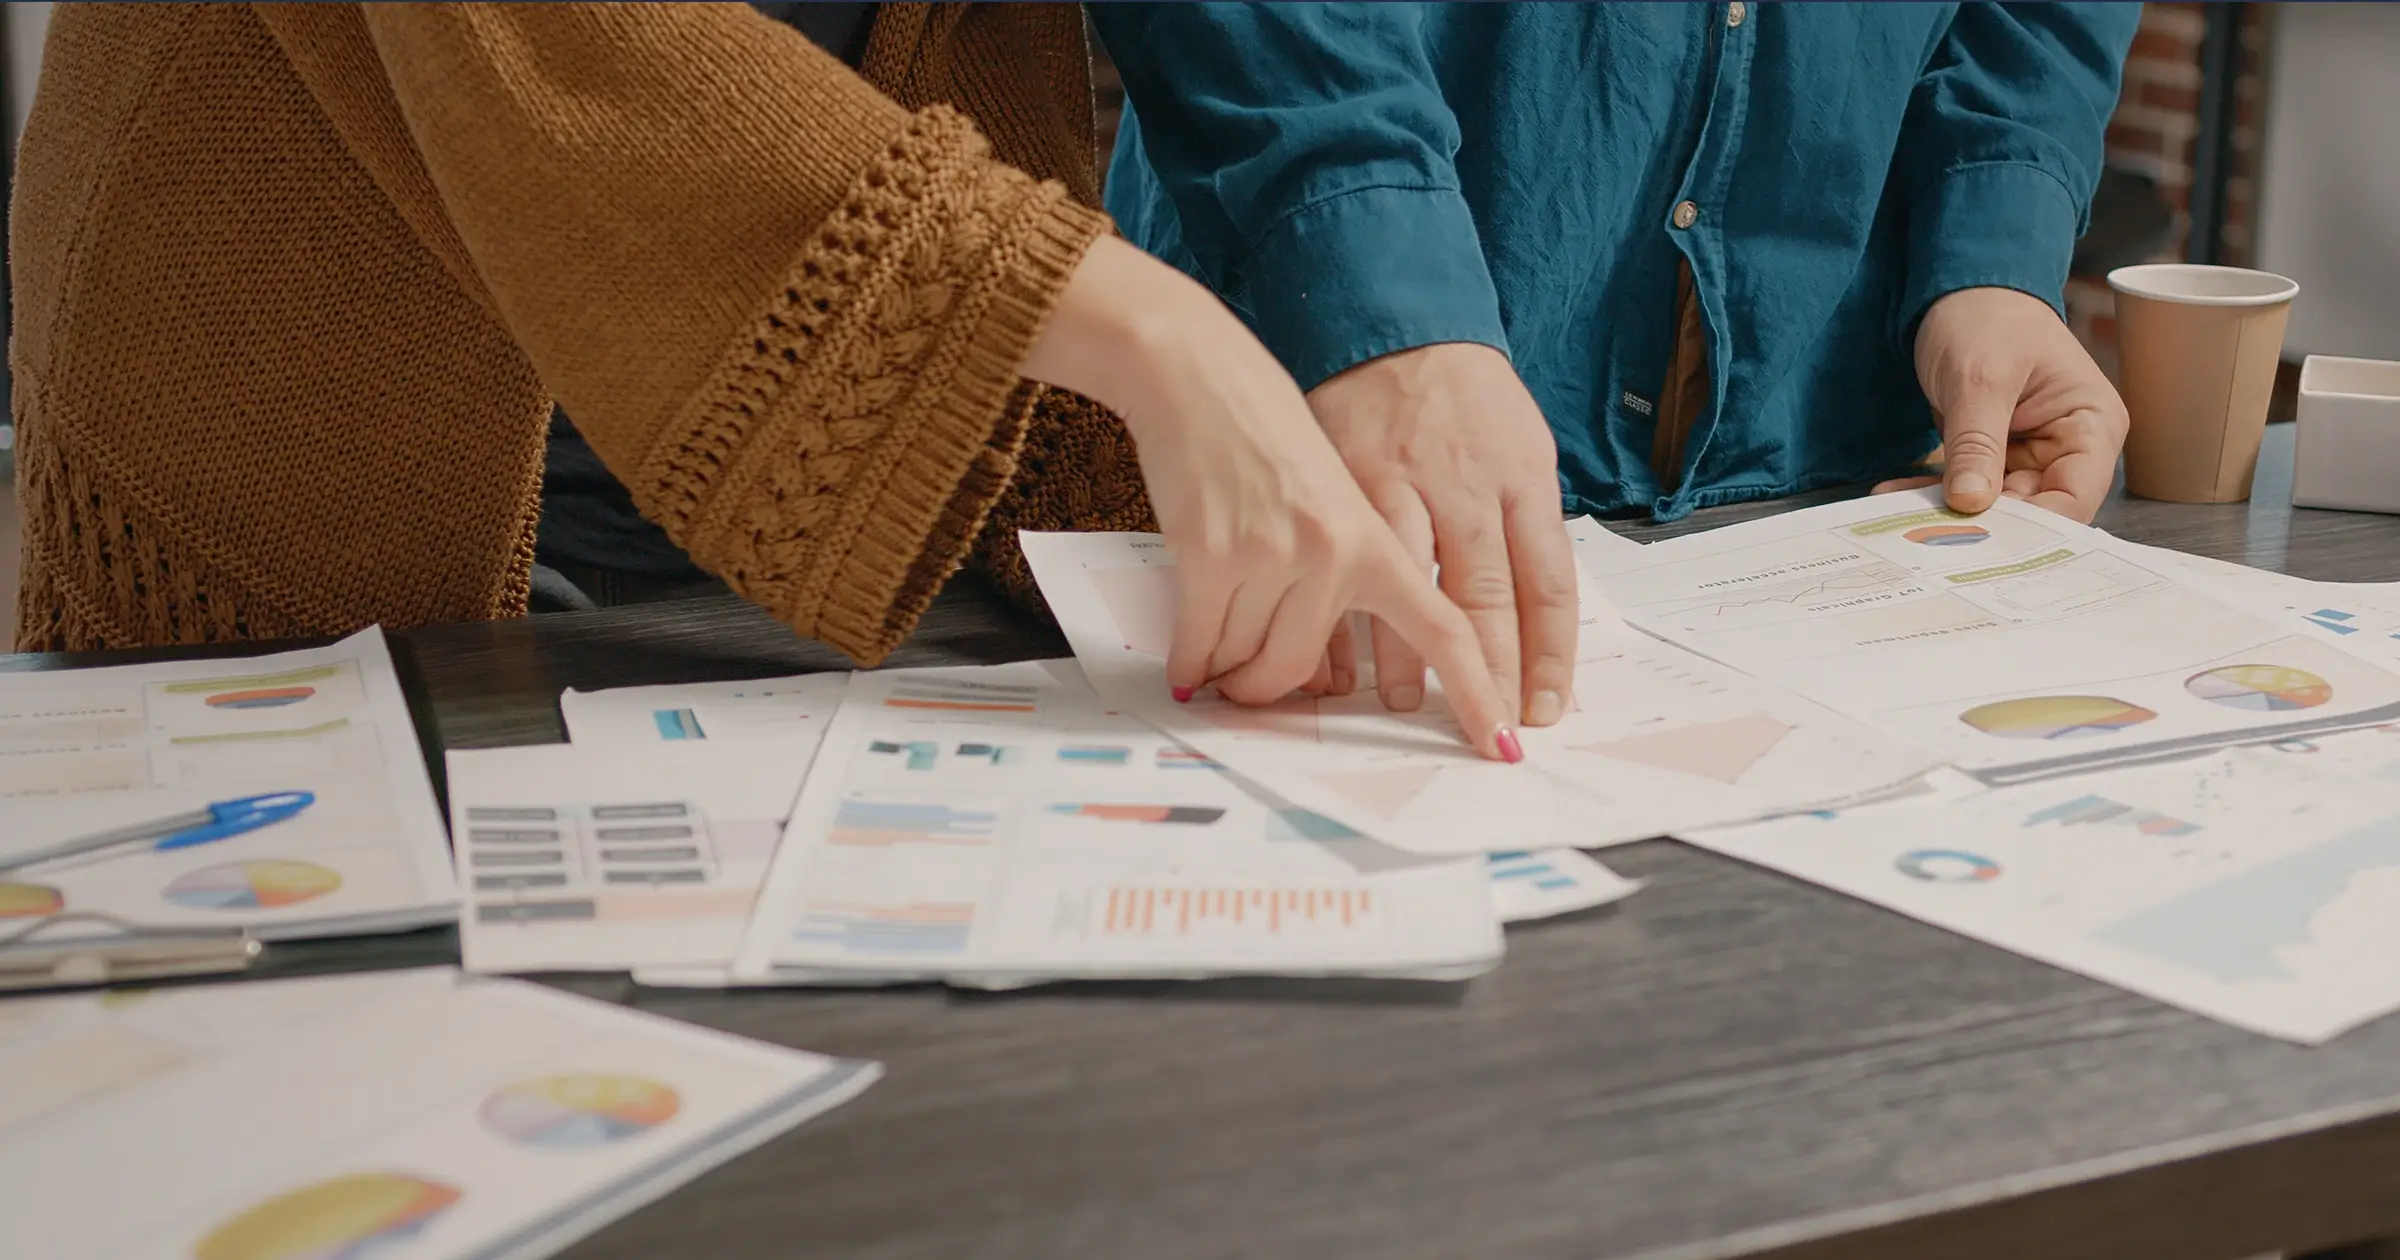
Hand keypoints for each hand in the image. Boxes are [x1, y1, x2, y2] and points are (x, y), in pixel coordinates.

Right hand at [1020, 238, 1521, 760]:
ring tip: (1214, 656)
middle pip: (1310, 676)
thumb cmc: (1272, 431)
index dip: (1477, 693)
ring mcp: (1276, 554)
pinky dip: (1191, 662)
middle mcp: (1339, 551)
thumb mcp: (1346, 491)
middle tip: (1251, 691)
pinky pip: (1203, 645)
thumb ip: (1360, 567)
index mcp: (1382, 538)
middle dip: (1270, 694)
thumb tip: (1343, 664)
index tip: (1503, 747)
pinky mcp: (1214, 555)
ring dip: (1227, 675)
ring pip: (1252, 663)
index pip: (1448, 629)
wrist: (1201, 374)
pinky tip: (1188, 661)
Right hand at [1305, 343, 1577, 726]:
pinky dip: (1332, 621)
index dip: (1547, 656)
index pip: (1546, 584)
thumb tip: (1535, 615)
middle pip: (1482, 598)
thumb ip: (1523, 523)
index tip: (1540, 709)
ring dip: (1403, 659)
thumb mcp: (1519, 445)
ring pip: (1403, 589)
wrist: (1384, 320)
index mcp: (1517, 477)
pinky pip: (1334, 566)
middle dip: (1486, 674)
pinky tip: (1331, 662)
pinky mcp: (1333, 481)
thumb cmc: (1460, 394)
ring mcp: (1392, 482)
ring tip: (1404, 703)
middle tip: (1482, 727)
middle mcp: (1459, 483)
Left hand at [1876, 286, 2128, 522]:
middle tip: (1933, 536)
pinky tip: (1896, 494)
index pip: (2076, 497)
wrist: (1961, 288)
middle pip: (2036, 510)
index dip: (2037, 527)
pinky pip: (1965, 486)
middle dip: (1985, 524)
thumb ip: (1978, 443)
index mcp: (2092, 425)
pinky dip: (1932, 493)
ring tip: (1902, 516)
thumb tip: (1971, 503)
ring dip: (1949, 512)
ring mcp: (2029, 453)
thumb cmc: (1990, 316)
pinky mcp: (1992, 454)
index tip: (1986, 540)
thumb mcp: (1981, 378)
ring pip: (1994, 504)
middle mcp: (2068, 447)